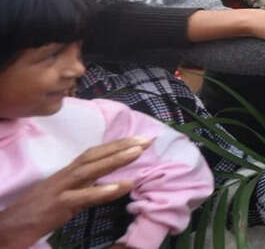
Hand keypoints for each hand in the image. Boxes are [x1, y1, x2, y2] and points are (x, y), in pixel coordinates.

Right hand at [0, 138, 149, 246]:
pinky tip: (122, 185)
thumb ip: (85, 188)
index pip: (93, 154)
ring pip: (89, 170)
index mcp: (66, 174)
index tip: (140, 139)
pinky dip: (103, 190)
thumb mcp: (66, 198)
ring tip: (138, 152)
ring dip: (115, 160)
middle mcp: (63, 176)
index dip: (116, 145)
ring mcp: (59, 189)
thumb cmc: (37, 214)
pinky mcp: (57, 206)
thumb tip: (110, 183)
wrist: (8, 228)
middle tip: (147, 139)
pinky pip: (82, 197)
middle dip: (121, 145)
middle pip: (94, 155)